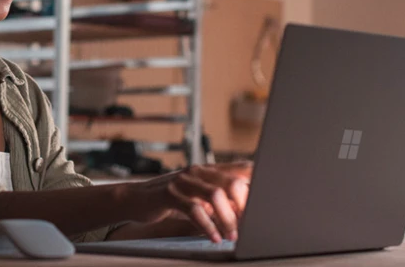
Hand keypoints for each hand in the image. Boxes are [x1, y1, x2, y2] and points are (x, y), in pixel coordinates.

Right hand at [122, 164, 250, 242]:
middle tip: (249, 225)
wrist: (136, 198)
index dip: (258, 182)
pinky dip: (207, 226)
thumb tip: (246, 212)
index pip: (241, 169)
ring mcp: (183, 181)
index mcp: (208, 170)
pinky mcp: (169, 193)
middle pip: (232, 182)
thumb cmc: (171, 198)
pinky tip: (213, 237)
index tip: (268, 201)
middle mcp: (198, 171)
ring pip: (215, 196)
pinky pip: (193, 209)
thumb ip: (219, 199)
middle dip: (244, 207)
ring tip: (233, 235)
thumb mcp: (197, 195)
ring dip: (227, 219)